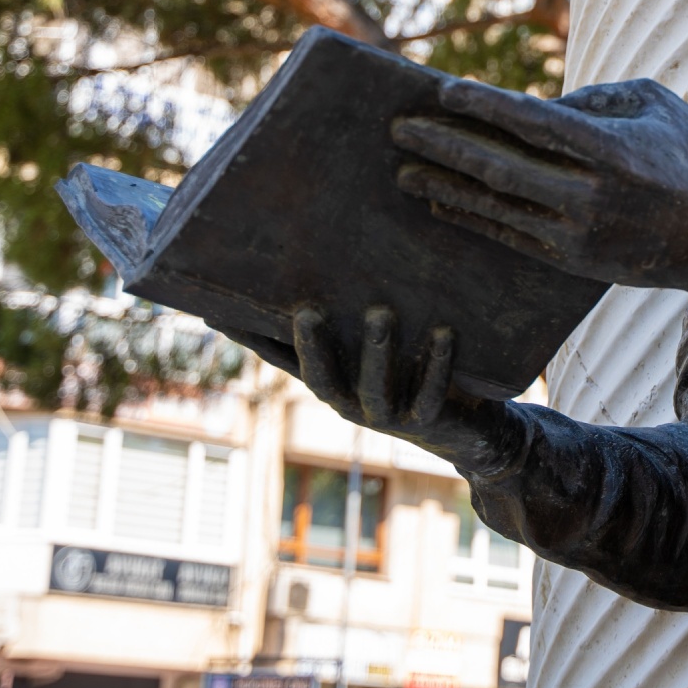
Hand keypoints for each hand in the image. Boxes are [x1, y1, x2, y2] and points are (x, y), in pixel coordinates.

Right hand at [244, 305, 528, 476]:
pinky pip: (431, 395)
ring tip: (382, 313)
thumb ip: (353, 313)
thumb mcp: (377, 344)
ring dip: (378, 351)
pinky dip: (438, 365)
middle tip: (306, 309)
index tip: (217, 309)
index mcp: (332, 381)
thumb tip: (326, 257)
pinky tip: (445, 332)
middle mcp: (351, 402)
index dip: (251, 339)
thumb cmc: (415, 373)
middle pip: (322, 378)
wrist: (470, 431)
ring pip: (375, 389)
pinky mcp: (430, 422)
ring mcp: (390, 416)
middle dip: (313, 345)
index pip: (282, 358)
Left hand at [391, 77, 687, 307]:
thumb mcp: (656, 105)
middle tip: (399, 129)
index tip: (440, 91)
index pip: (532, 122)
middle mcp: (590, 196)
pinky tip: (441, 204)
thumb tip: (533, 108)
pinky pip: (509, 237)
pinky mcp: (573, 262)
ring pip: (496, 207)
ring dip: (445, 187)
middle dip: (444, 146)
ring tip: (403, 170)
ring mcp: (579, 235)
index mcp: (613, 151)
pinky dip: (472, 218)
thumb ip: (594, 97)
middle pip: (500, 168)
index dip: (482, 105)